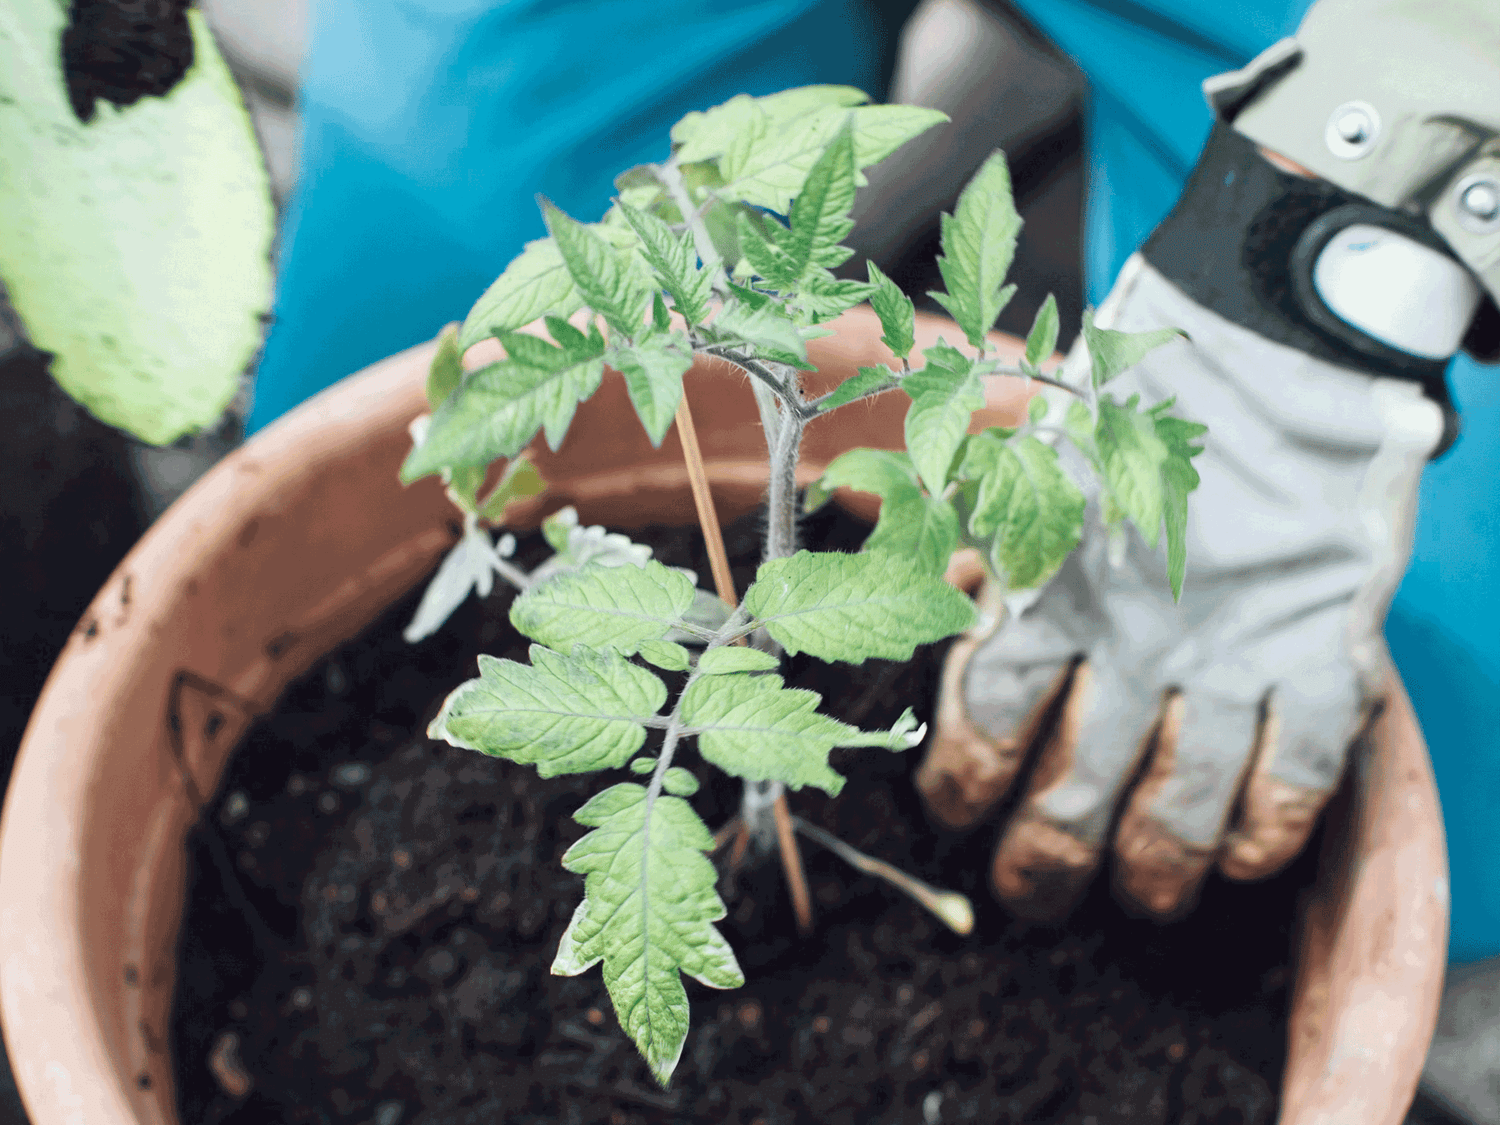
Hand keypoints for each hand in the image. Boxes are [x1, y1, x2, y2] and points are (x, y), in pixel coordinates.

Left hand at [916, 251, 1445, 919]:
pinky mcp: (1323, 646)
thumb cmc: (1132, 391)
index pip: (989, 716)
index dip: (965, 779)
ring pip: (1183, 803)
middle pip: (1077, 787)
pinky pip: (1298, 771)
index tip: (957, 808)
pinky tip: (1243, 853)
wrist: (1272, 335)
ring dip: (1156, 867)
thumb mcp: (1020, 452)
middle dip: (1046, 860)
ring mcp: (1232, 648)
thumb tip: (891, 574)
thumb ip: (963, 531)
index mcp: (1047, 582)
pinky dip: (1269, 827)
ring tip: (1143, 897)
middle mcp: (1132, 634)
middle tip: (1034, 894)